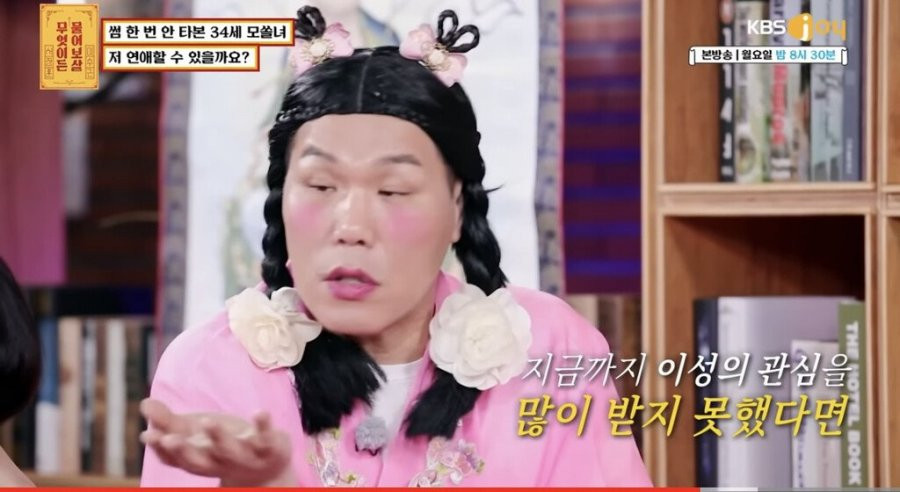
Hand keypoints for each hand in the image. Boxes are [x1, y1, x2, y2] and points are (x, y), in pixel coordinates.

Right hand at [139, 399, 294, 486]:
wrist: (267, 469)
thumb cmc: (222, 448)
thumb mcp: (197, 434)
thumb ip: (169, 421)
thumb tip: (143, 404)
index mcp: (199, 459)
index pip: (176, 458)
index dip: (161, 449)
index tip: (148, 435)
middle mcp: (219, 461)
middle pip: (199, 460)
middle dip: (183, 450)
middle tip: (168, 438)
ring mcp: (245, 455)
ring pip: (230, 450)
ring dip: (218, 437)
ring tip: (207, 421)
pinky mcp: (269, 447)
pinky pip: (266, 437)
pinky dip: (263, 425)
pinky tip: (259, 411)